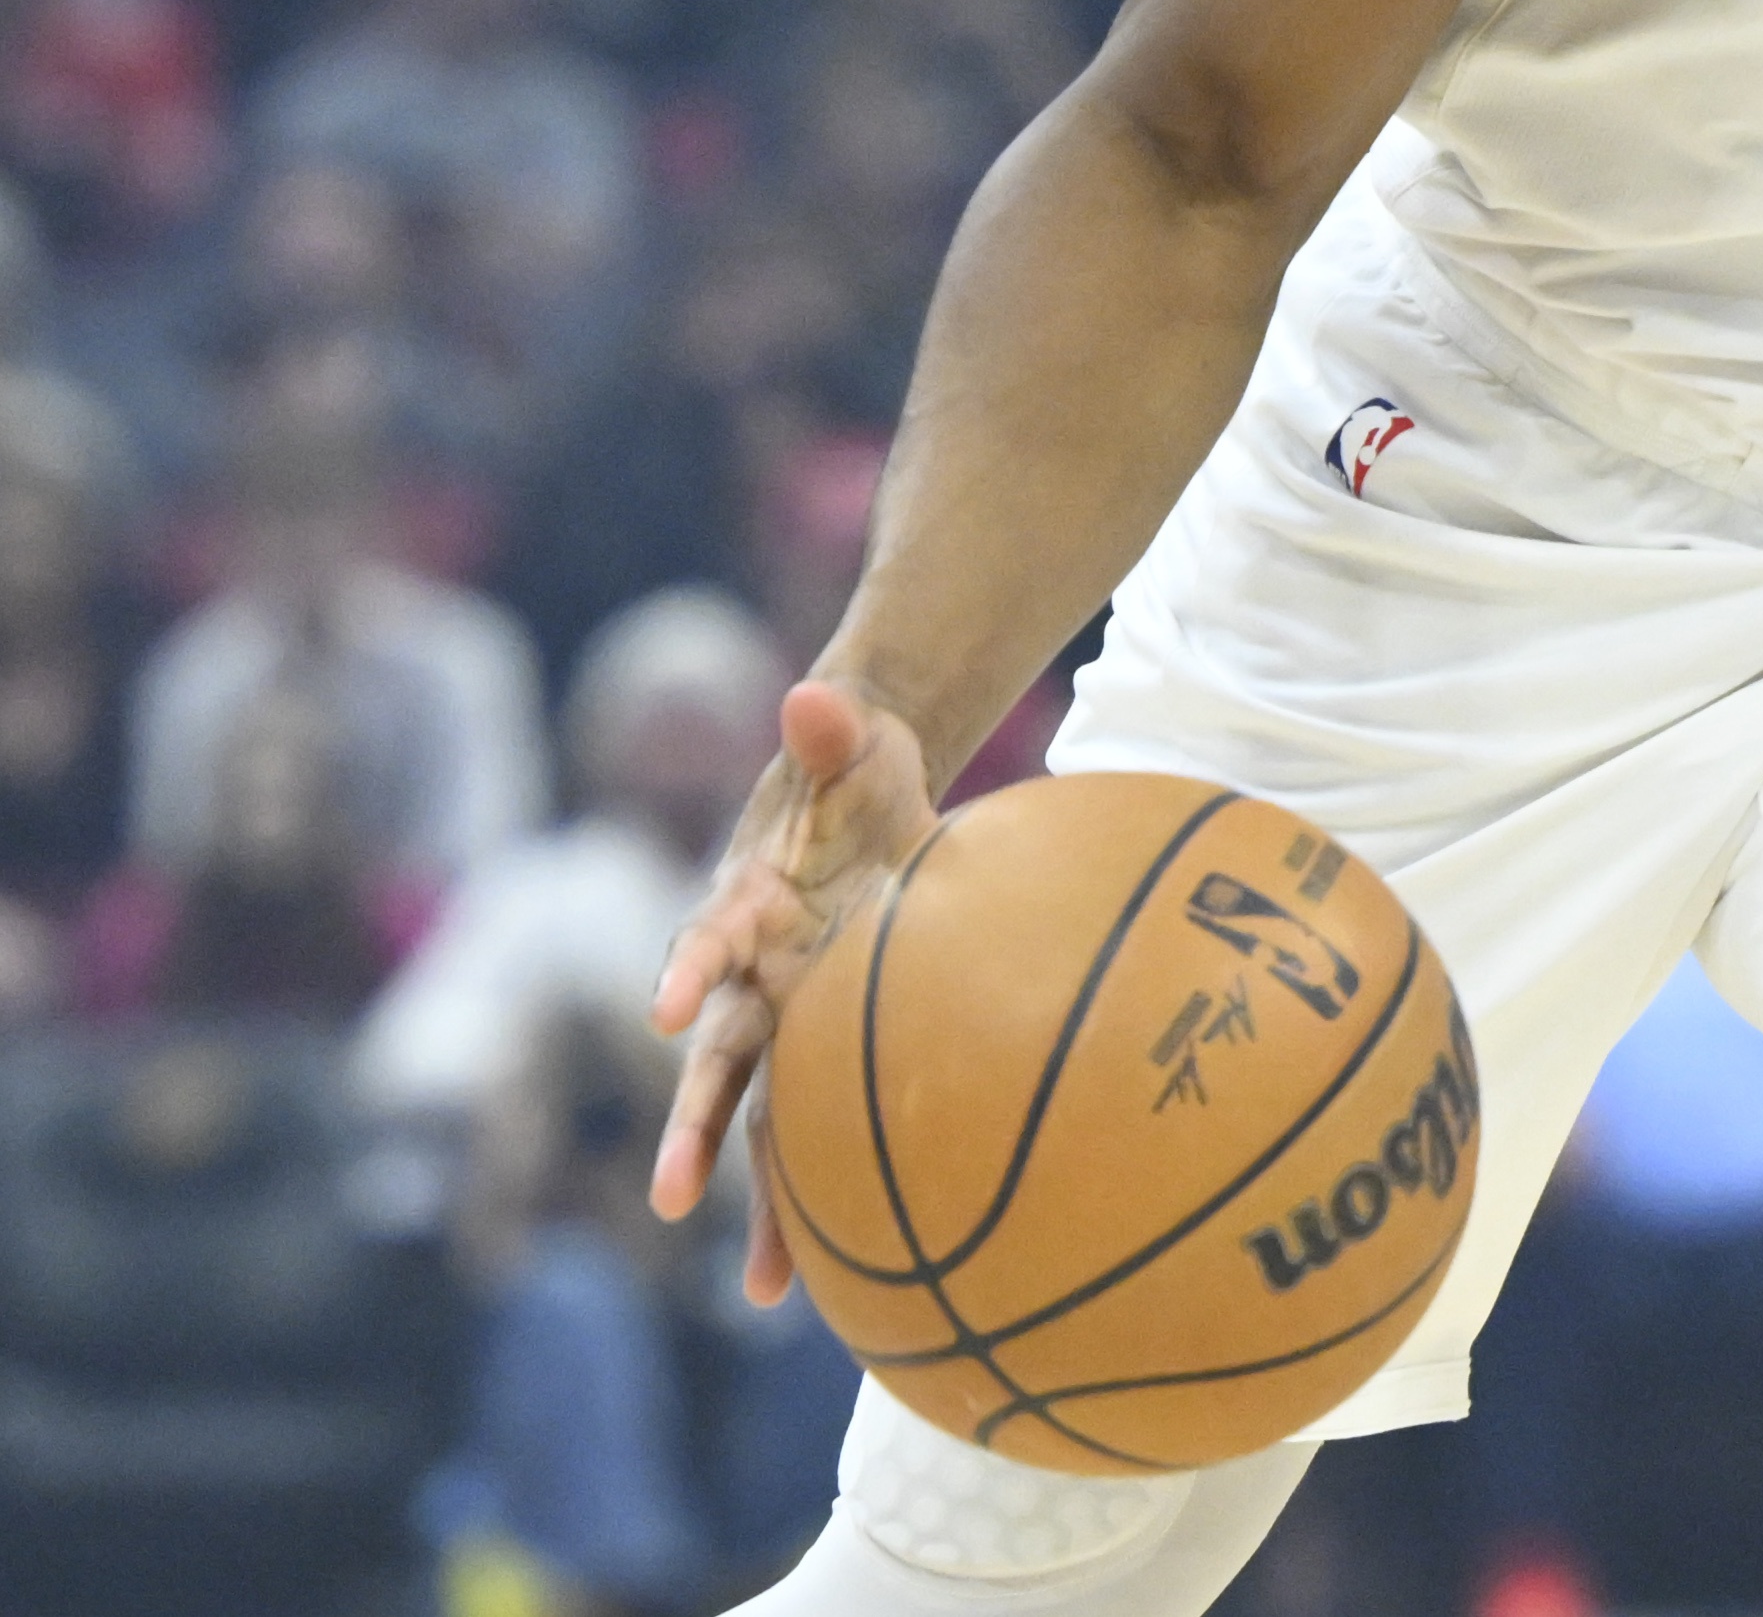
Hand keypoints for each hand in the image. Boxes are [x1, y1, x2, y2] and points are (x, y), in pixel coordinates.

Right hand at [648, 678, 938, 1300]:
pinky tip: (838, 1281)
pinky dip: (824, 1199)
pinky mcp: (833, 1055)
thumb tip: (814, 690)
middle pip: (718, 1065)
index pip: (709, 938)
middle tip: (670, 1200)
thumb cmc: (860, 786)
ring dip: (765, 1203)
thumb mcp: (856, 749)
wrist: (876, 820)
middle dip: (692, 1131)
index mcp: (752, 911)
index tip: (669, 1008)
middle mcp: (756, 983)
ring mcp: (791, 1028)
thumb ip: (833, 730)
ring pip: (765, 1126)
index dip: (690, 968)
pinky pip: (823, 1134)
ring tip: (772, 1289)